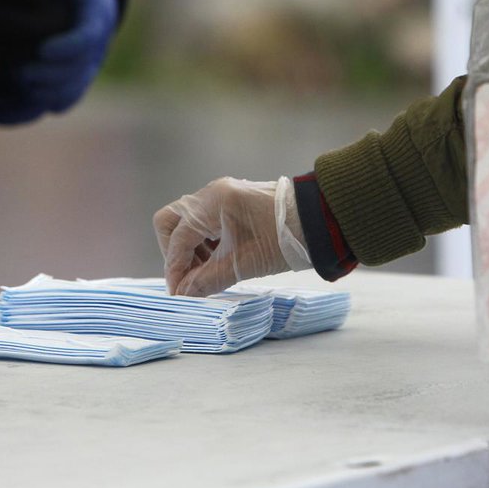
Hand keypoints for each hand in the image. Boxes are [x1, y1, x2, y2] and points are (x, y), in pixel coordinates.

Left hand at [0, 0, 117, 124]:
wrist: (81, 1)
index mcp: (96, 20)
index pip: (87, 39)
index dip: (67, 48)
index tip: (43, 50)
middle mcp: (93, 53)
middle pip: (73, 75)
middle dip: (43, 78)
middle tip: (16, 74)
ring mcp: (78, 74)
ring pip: (59, 97)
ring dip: (28, 102)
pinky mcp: (61, 87)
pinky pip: (44, 107)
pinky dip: (22, 113)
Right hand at [154, 177, 310, 296]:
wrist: (318, 220)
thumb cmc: (283, 240)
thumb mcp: (243, 264)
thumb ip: (207, 280)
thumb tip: (183, 294)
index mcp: (213, 203)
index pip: (178, 238)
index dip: (174, 268)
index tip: (177, 292)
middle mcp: (212, 193)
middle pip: (171, 221)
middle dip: (174, 251)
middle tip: (188, 276)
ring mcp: (221, 194)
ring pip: (186, 221)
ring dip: (189, 248)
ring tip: (206, 272)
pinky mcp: (231, 200)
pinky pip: (203, 220)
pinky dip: (203, 241)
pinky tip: (217, 259)